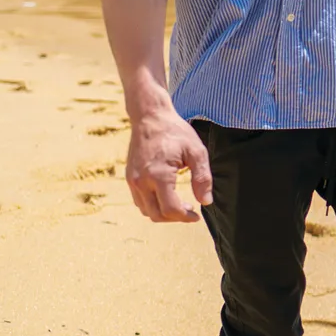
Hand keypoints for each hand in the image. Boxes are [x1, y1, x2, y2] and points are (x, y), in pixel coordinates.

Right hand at [125, 106, 211, 222]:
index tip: (197, 215)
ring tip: (180, 204)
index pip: (171, 209)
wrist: (150, 117)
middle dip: (175, 218)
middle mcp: (141, 181)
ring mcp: (132, 180)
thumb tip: (206, 202)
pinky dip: (153, 205)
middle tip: (190, 210)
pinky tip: (167, 197)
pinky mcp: (129, 178)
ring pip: (146, 211)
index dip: (186, 217)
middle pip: (157, 215)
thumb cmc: (175, 132)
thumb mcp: (196, 151)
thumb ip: (202, 178)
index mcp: (158, 175)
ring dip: (163, 213)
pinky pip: (139, 201)